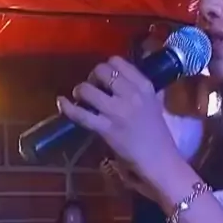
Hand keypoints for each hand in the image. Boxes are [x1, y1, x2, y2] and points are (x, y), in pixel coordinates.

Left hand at [57, 57, 180, 189]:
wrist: (160, 161)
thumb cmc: (158, 135)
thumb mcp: (155, 104)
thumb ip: (142, 89)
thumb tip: (129, 74)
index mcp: (144, 86)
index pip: (117, 61)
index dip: (106, 67)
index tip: (104, 78)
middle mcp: (131, 94)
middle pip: (100, 71)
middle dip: (91, 77)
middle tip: (92, 89)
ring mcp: (118, 112)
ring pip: (87, 89)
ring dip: (80, 92)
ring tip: (80, 99)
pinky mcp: (107, 129)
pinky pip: (80, 114)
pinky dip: (67, 108)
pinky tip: (62, 103)